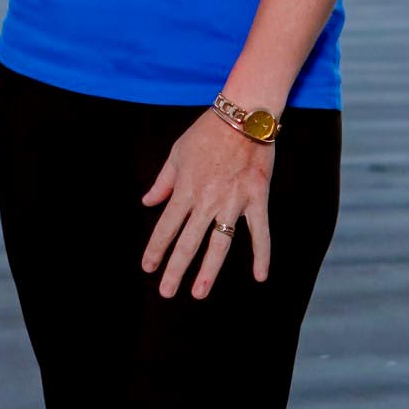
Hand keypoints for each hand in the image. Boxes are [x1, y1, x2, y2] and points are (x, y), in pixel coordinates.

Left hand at [139, 108, 274, 298]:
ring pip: (219, 244)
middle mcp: (206, 201)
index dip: (156, 250)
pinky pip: (260, 232)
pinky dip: (261, 255)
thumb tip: (147, 202)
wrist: (243, 116)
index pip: (166, 228)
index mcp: (185, 190)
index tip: (149, 268)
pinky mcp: (256, 199)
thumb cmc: (207, 132)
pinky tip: (259, 276)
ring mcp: (233, 202)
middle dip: (175, 269)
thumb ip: (163, 182)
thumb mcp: (177, 154)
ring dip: (208, 270)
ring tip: (199, 292)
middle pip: (188, 243)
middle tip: (166, 292)